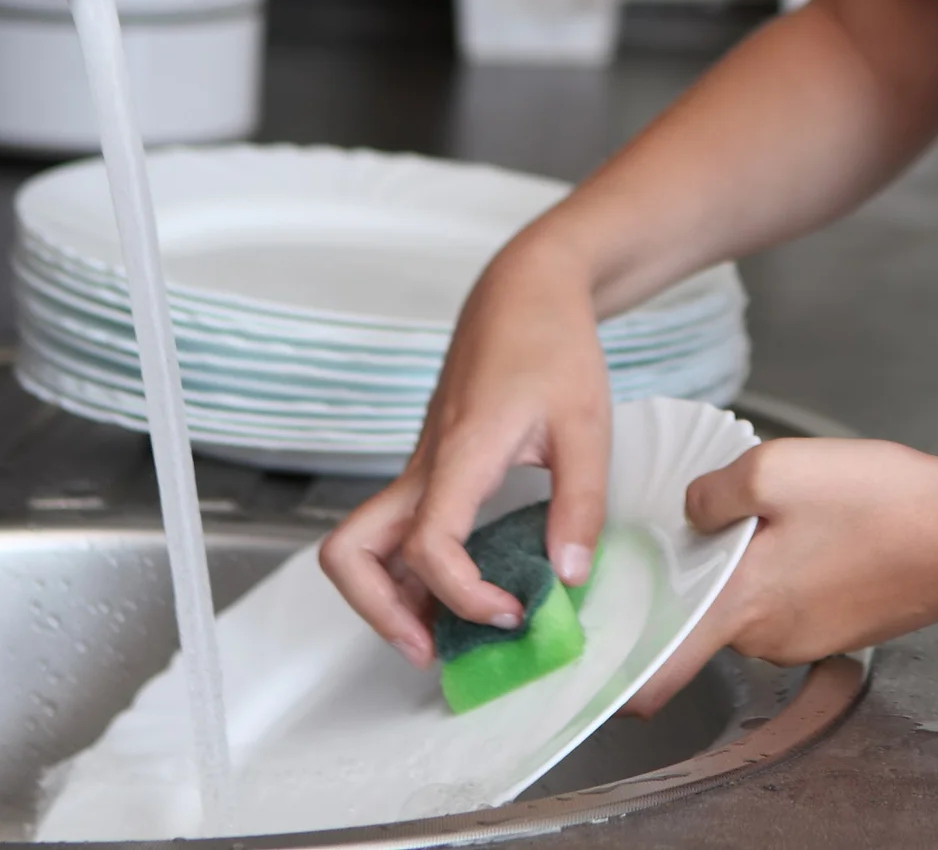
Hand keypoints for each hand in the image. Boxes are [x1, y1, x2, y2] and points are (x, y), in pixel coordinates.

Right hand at [320, 235, 612, 665]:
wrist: (525, 289)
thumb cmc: (552, 344)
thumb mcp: (587, 423)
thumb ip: (580, 504)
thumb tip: (568, 578)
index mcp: (461, 452)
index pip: (427, 544)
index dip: (461, 596)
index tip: (514, 609)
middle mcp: (424, 466)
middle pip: (350, 552)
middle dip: (379, 613)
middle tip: (435, 648)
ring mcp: (420, 466)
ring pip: (363, 544)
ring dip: (389, 598)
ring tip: (446, 632)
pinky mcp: (430, 466)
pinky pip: (397, 530)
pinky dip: (412, 572)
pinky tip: (463, 588)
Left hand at [626, 437, 937, 714]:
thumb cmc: (879, 504)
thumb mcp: (777, 469)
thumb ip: (715, 492)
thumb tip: (693, 510)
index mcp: (743, 608)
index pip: (664, 670)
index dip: (624, 666)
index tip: (599, 642)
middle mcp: (770, 639)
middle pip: (705, 612)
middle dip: (699, 565)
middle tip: (716, 509)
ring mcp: (809, 637)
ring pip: (749, 597)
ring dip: (748, 558)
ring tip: (781, 505)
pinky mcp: (840, 624)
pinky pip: (789, 595)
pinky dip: (787, 562)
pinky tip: (817, 521)